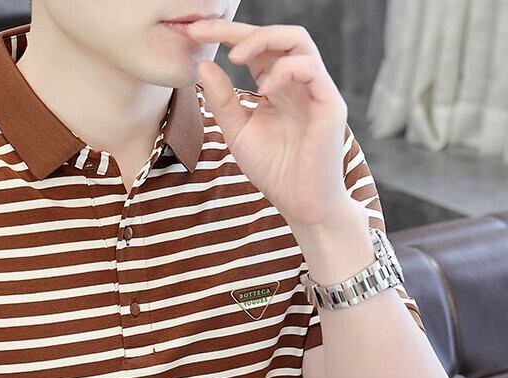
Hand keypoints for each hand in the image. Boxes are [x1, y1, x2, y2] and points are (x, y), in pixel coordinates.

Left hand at [183, 18, 351, 228]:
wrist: (301, 203)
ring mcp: (316, 90)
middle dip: (239, 29)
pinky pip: (311, 69)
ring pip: (298, 41)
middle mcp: (298, 82)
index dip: (225, 36)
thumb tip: (202, 65)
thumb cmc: (274, 170)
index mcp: (277, 86)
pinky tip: (264, 88)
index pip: (254, 49)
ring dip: (263, 40)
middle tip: (206, 32)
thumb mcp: (238, 132)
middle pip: (275, 36)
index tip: (192, 32)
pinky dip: (285, 70)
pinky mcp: (330, 104)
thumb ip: (222, 101)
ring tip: (235, 57)